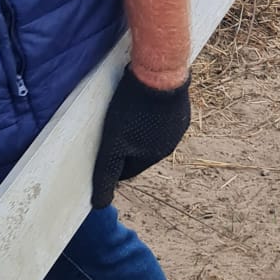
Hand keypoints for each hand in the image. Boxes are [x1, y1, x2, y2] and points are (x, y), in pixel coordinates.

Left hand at [92, 68, 191, 209]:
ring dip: (138, 130)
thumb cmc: (133, 110)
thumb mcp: (112, 145)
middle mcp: (170, 145)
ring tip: (124, 113)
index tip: (101, 148)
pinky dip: (150, 113)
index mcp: (154, 157)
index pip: (127, 172)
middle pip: (140, 153)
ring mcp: (178, 125)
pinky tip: (140, 101)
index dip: (111, 163)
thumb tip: (100, 205)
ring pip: (151, 135)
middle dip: (126, 146)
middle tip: (110, 130)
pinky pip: (161, 117)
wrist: (159, 73)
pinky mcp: (180, 106)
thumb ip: (106, 174)